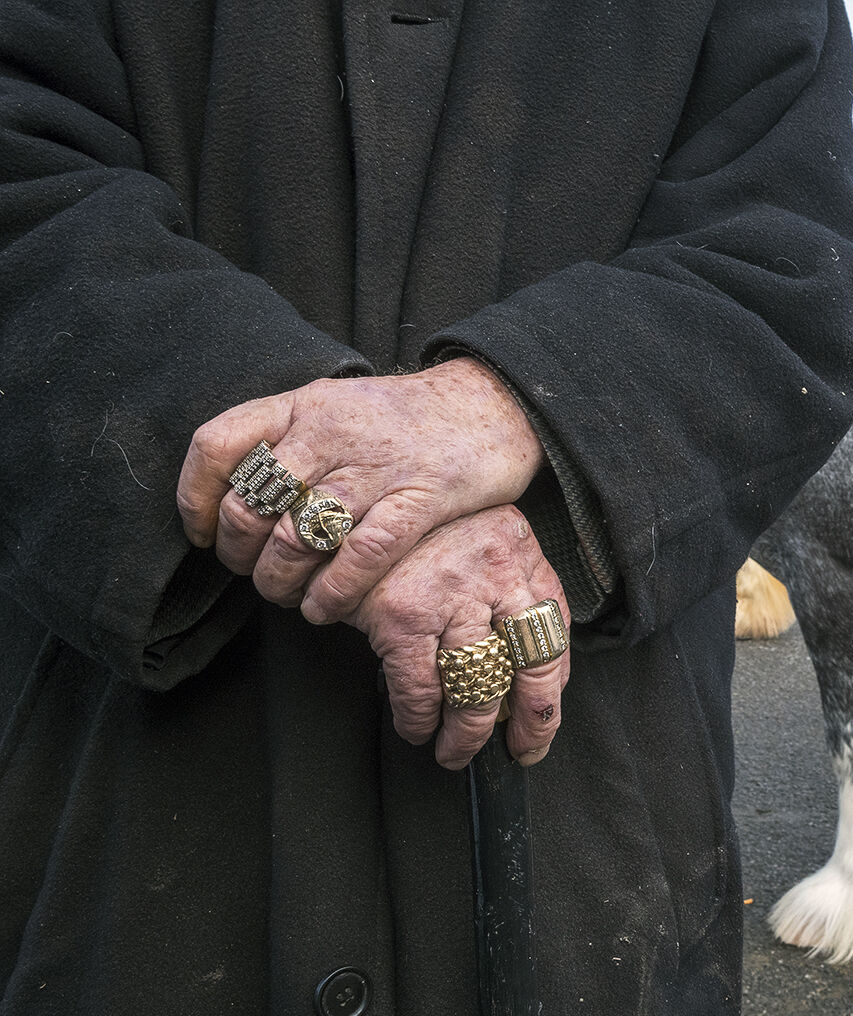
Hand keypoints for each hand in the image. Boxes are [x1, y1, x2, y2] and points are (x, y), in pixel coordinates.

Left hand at [176, 357, 541, 623]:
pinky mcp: (420, 498)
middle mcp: (331, 432)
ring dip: (279, 581)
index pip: (218, 445)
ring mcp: (375, 467)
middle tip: (252, 572)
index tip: (203, 532)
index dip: (195, 497)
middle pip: (250, 503)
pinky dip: (332, 593)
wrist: (490, 405)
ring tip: (287, 596)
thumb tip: (232, 492)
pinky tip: (325, 608)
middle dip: (239, 553)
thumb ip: (288, 437)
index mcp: (303, 405)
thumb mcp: (336, 404)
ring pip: (296, 537)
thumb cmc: (405, 418)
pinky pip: (360, 556)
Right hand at [350, 505, 569, 768]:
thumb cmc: (428, 531)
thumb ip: (513, 596)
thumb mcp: (485, 545)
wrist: (356, 498)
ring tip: (455, 753)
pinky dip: (419, 718)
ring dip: (467, 732)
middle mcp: (497, 576)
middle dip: (529, 723)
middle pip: (531, 668)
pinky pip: (420, 686)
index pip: (556, 638)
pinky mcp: (401, 614)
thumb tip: (532, 681)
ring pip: (477, 686)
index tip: (540, 727)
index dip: (552, 693)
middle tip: (518, 752)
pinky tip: (417, 729)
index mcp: (524, 559)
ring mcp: (451, 595)